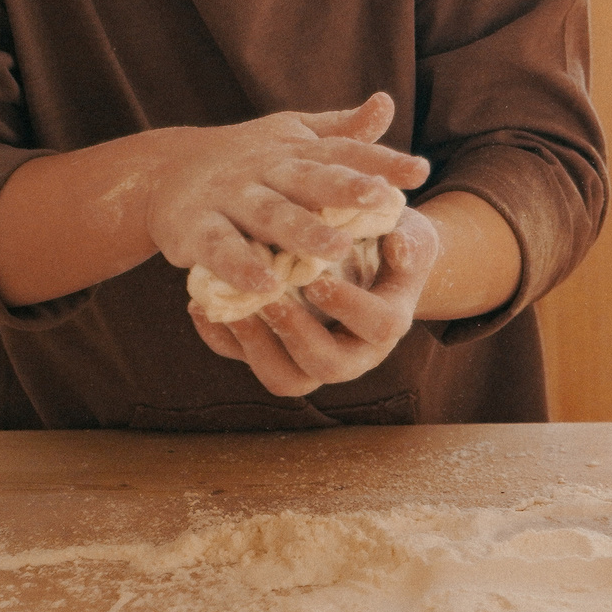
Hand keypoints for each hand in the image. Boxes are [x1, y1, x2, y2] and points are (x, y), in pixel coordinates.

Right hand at [146, 91, 428, 305]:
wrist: (164, 171)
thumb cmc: (249, 157)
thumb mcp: (294, 138)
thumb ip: (342, 131)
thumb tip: (387, 103)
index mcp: (294, 151)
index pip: (343, 152)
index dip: (381, 160)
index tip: (421, 171)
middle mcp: (265, 170)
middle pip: (309, 179)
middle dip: (344, 188)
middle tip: (379, 199)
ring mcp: (229, 197)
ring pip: (269, 214)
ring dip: (300, 231)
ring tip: (335, 250)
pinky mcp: (195, 228)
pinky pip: (219, 248)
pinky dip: (239, 266)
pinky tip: (264, 285)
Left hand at [190, 206, 440, 395]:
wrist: (365, 255)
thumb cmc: (390, 240)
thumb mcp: (412, 233)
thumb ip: (410, 241)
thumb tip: (400, 248)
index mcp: (387, 323)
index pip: (377, 326)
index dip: (348, 307)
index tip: (318, 279)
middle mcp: (353, 354)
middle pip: (327, 366)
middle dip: (296, 334)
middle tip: (271, 300)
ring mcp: (311, 360)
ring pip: (283, 378)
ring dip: (255, 346)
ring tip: (234, 309)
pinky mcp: (275, 353)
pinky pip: (244, 360)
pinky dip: (220, 338)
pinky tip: (199, 306)